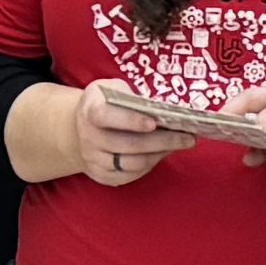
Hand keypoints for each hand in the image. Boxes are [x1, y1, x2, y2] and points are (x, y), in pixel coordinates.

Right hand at [64, 82, 191, 187]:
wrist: (78, 128)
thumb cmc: (104, 103)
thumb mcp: (112, 89)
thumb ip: (132, 96)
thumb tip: (164, 109)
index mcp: (90, 111)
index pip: (107, 117)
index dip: (130, 120)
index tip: (154, 122)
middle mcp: (88, 137)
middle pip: (127, 144)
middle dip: (161, 141)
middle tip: (187, 136)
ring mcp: (93, 159)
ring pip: (131, 163)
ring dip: (160, 154)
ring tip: (181, 144)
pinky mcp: (102, 175)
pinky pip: (129, 175)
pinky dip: (150, 165)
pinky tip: (164, 153)